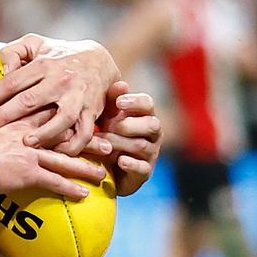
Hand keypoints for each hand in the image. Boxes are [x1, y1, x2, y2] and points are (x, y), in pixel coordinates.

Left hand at [0, 35, 120, 154]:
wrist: (99, 60)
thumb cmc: (59, 54)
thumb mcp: (36, 43)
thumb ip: (14, 52)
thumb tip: (3, 68)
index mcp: (44, 65)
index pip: (12, 81)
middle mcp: (60, 80)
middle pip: (29, 100)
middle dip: (6, 115)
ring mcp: (78, 97)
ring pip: (61, 119)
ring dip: (43, 133)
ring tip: (25, 143)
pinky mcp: (92, 111)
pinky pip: (83, 133)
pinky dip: (71, 145)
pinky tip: (56, 152)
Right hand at [0, 109, 105, 200]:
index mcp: (21, 117)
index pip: (52, 113)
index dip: (70, 115)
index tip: (88, 116)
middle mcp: (31, 133)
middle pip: (67, 134)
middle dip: (88, 139)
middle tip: (109, 143)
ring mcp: (31, 153)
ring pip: (66, 159)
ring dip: (86, 167)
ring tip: (103, 173)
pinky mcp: (28, 172)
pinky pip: (55, 181)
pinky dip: (70, 189)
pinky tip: (84, 195)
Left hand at [84, 81, 160, 195]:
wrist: (105, 167)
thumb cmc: (108, 133)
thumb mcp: (108, 116)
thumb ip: (113, 100)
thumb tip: (120, 83)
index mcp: (145, 116)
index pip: (148, 104)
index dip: (135, 102)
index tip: (119, 103)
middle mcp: (152, 134)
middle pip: (152, 124)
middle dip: (129, 124)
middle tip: (109, 125)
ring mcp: (151, 154)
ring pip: (142, 146)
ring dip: (121, 143)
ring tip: (103, 142)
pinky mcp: (144, 173)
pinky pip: (143, 168)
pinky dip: (131, 164)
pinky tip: (120, 161)